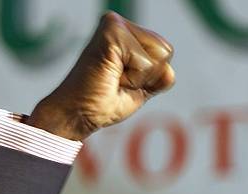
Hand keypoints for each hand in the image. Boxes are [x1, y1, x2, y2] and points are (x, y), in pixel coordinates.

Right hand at [27, 11, 173, 140]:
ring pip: (160, 55)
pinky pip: (147, 63)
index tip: (122, 82)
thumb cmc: (103, 103)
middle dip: (148, 76)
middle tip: (117, 82)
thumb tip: (169, 71)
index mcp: (126, 34)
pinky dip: (134, 79)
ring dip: (140, 78)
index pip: (166, 52)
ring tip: (114, 79)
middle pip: (166, 51)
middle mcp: (119, 24)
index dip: (151, 77)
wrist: (78, 114)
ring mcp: (115, 25)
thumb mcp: (141, 90)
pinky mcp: (112, 33)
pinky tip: (111, 77)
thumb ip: (159, 78)